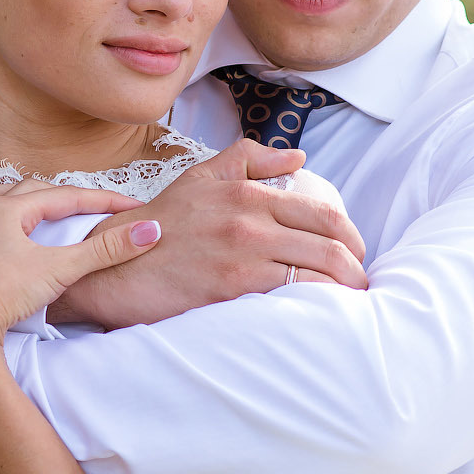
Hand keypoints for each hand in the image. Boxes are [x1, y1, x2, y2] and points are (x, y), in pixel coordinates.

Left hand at [0, 180, 151, 350]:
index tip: (127, 205)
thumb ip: (106, 250)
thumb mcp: (62, 270)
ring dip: (7, 195)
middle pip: (26, 193)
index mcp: (11, 211)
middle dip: (59, 197)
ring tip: (27, 197)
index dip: (100, 200)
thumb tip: (150, 230)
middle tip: (87, 207)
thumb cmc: (6, 297)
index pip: (65, 197)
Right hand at [50, 141, 368, 328]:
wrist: (113, 266)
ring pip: (316, 272)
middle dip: (356, 266)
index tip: (355, 251)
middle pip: (329, 244)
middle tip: (360, 281)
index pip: (321, 211)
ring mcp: (241, 257)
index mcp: (247, 193)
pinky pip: (289, 298)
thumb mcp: (199, 178)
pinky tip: (322, 315)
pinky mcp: (231, 290)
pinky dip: (314, 305)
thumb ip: (248, 159)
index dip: (351, 235)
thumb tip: (298, 158)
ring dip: (343, 290)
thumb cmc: (159, 225)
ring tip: (349, 302)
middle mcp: (249, 222)